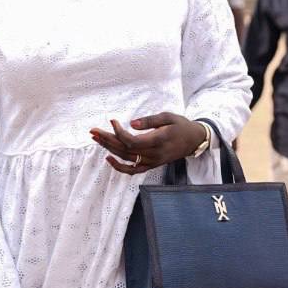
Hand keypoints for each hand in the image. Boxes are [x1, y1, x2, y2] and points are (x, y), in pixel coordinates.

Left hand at [90, 113, 206, 174]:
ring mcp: (152, 162)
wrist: (194, 140)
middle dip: (107, 140)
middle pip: (125, 150)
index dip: (118, 132)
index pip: (132, 141)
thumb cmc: (181, 126)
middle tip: (93, 131)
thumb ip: (150, 120)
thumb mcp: (168, 117)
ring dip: (109, 149)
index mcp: (158, 141)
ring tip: (96, 139)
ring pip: (126, 158)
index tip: (112, 120)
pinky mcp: (151, 165)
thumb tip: (131, 124)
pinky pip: (132, 170)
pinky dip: (119, 167)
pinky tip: (108, 159)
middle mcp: (154, 154)